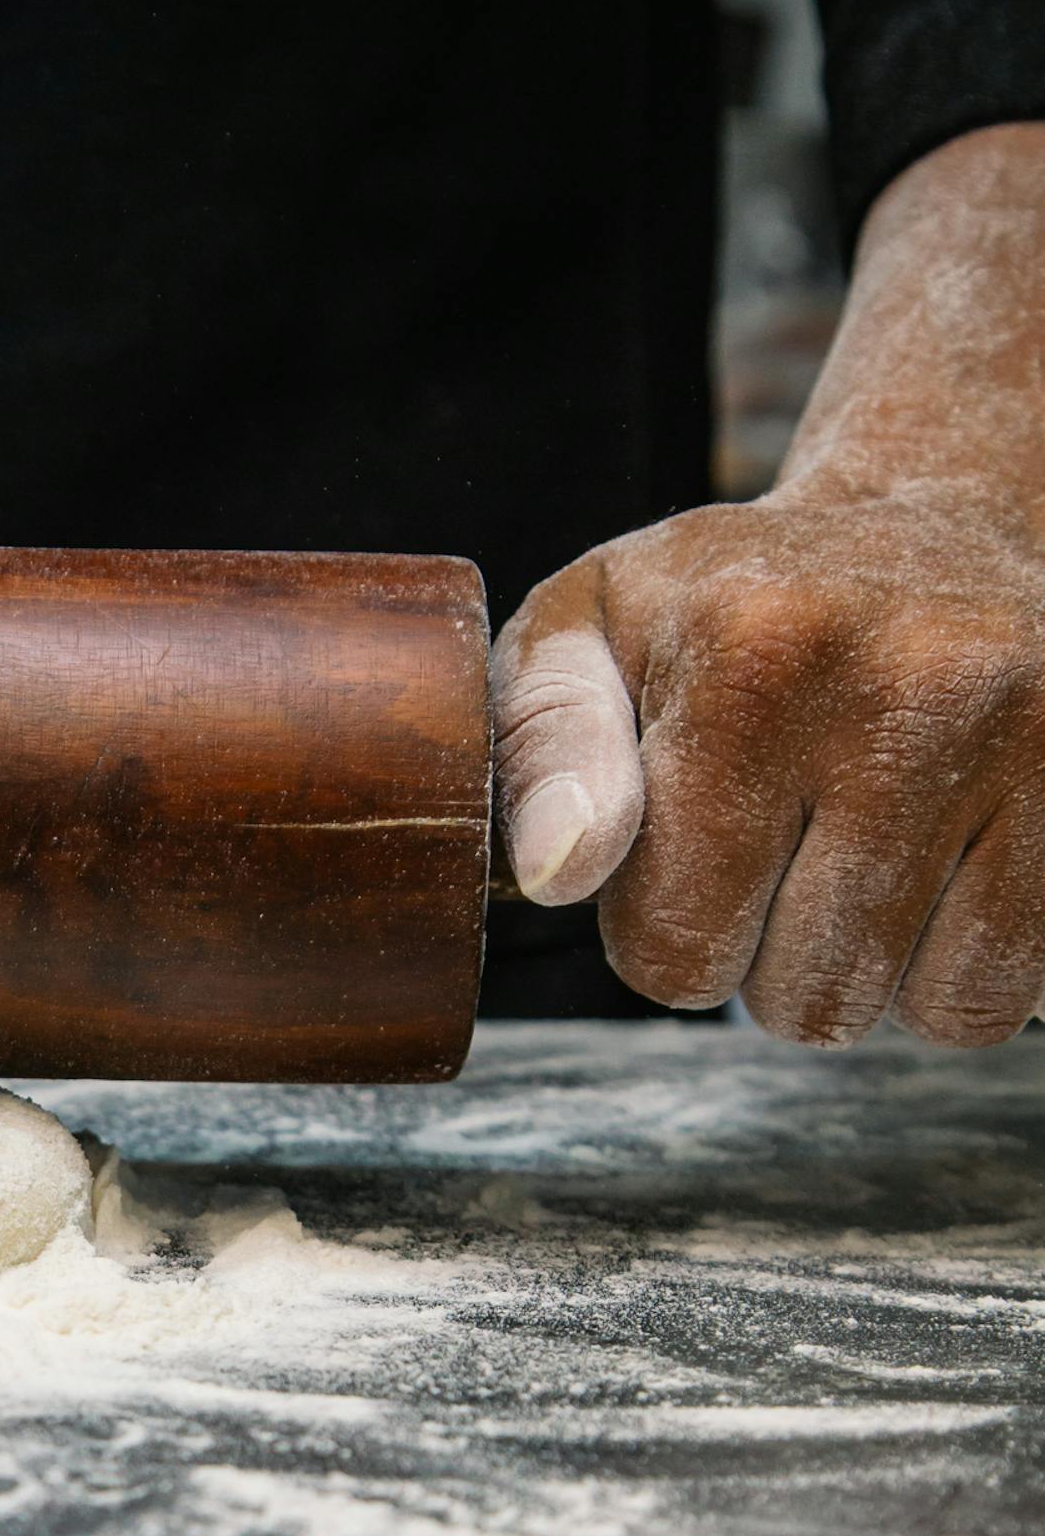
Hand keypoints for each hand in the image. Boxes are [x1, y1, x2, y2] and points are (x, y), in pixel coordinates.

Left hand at [491, 123, 1044, 1048]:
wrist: (936, 525)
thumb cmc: (729, 606)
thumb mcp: (589, 631)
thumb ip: (538, 749)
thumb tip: (555, 873)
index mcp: (751, 650)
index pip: (671, 943)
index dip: (659, 928)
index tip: (681, 848)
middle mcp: (908, 682)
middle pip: (794, 996)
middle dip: (761, 957)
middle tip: (775, 849)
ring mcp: (1029, 737)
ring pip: (908, 1009)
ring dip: (862, 970)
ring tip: (851, 854)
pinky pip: (1003, 996)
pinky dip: (953, 972)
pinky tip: (933, 871)